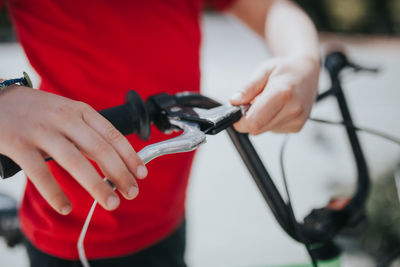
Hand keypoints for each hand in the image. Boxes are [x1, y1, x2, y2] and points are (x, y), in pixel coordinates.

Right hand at [0, 86, 146, 214]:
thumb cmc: (39, 111)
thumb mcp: (69, 113)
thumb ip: (88, 133)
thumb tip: (115, 160)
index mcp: (80, 110)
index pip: (112, 134)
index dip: (130, 155)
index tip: (142, 174)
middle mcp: (64, 118)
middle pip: (99, 148)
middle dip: (119, 173)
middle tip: (132, 193)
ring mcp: (41, 130)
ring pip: (75, 161)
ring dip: (96, 185)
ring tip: (110, 202)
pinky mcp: (17, 143)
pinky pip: (39, 173)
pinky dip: (54, 192)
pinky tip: (66, 207)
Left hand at [230, 55, 319, 133]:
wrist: (308, 72)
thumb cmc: (287, 69)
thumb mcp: (264, 70)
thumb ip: (248, 87)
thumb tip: (234, 101)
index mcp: (283, 93)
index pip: (254, 121)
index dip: (240, 120)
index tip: (237, 111)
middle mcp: (293, 109)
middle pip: (257, 129)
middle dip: (249, 119)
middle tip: (253, 103)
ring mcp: (297, 120)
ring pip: (264, 130)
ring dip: (260, 119)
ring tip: (268, 102)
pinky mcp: (297, 127)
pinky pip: (273, 130)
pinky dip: (269, 121)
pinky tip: (277, 108)